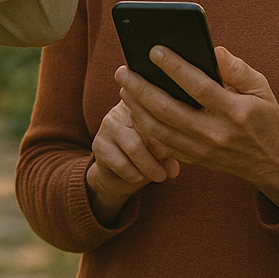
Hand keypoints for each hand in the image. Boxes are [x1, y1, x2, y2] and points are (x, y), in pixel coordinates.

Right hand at [86, 101, 177, 224]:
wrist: (117, 175)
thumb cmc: (146, 155)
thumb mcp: (163, 150)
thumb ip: (170, 152)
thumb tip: (173, 169)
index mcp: (143, 100)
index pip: (159, 110)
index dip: (172, 133)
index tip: (179, 150)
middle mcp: (123, 106)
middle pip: (149, 128)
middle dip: (161, 154)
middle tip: (169, 170)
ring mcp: (109, 123)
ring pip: (135, 148)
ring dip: (150, 168)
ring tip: (159, 176)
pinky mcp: (99, 144)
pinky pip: (122, 164)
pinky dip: (135, 175)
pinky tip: (138, 176)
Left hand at [116, 46, 278, 213]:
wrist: (272, 162)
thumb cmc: (264, 116)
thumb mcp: (260, 87)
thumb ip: (236, 68)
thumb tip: (213, 50)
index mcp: (234, 111)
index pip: (198, 86)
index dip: (174, 67)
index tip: (153, 50)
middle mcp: (215, 133)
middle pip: (169, 109)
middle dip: (141, 88)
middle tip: (123, 70)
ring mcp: (203, 151)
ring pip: (160, 129)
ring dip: (137, 107)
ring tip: (124, 87)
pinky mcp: (195, 160)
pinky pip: (163, 144)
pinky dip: (144, 126)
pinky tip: (134, 109)